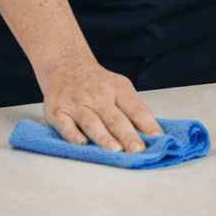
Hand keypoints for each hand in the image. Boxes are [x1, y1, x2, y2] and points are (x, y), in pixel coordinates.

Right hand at [40, 55, 161, 152]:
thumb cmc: (97, 82)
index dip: (147, 123)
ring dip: (104, 137)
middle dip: (128, 135)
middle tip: (138, 150)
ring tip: (115, 150)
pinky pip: (65, 124)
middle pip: (115, 118)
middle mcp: (97, 96)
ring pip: (92, 122)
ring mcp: (77, 104)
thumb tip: (151, 133)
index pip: (135, 108)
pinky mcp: (57, 111)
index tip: (158, 138)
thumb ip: (132, 109)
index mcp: (117, 88)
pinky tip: (81, 143)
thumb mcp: (119, 87)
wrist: (65, 65)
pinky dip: (72, 134)